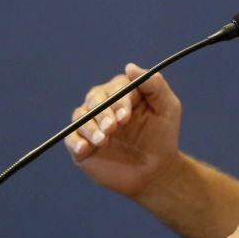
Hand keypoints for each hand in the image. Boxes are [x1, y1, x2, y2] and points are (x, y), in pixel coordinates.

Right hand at [64, 63, 181, 197]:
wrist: (155, 170)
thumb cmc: (162, 136)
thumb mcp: (167, 108)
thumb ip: (155, 85)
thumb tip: (130, 66)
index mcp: (125, 93)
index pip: (116, 88)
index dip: (119, 101)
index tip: (126, 117)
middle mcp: (105, 105)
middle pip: (95, 98)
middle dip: (103, 112)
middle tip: (113, 128)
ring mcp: (92, 124)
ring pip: (81, 116)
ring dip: (90, 127)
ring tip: (103, 140)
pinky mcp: (82, 144)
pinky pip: (71, 138)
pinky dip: (75, 141)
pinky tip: (86, 148)